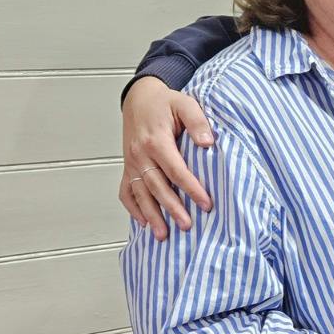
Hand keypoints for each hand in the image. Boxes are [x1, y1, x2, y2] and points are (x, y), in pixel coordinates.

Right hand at [118, 77, 215, 239]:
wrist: (139, 98)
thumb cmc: (165, 103)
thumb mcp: (185, 104)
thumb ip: (197, 121)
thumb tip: (208, 142)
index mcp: (156, 140)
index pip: (176, 169)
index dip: (191, 188)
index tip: (206, 203)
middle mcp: (140, 154)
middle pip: (157, 186)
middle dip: (172, 208)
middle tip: (186, 225)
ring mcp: (131, 162)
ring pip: (140, 193)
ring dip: (151, 215)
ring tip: (162, 234)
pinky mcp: (128, 166)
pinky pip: (126, 191)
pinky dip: (133, 208)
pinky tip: (143, 222)